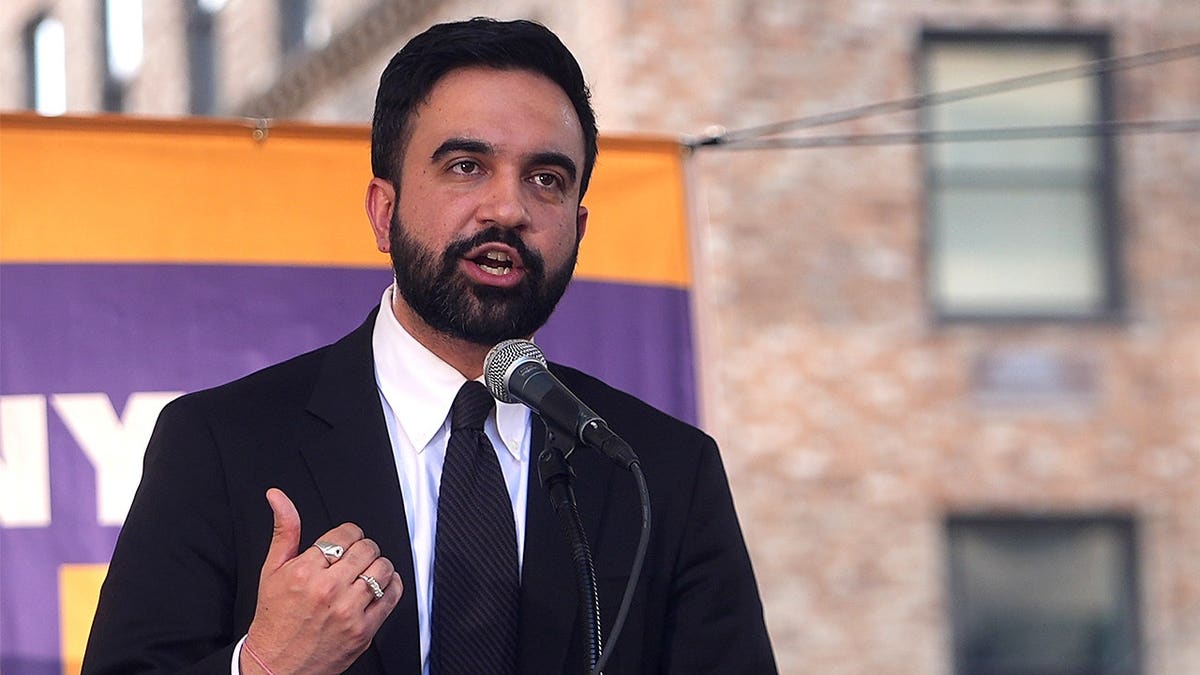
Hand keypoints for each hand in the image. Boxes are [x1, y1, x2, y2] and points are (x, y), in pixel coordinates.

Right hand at [241, 488, 402, 673]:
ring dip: (378, 567)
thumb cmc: (274, 619)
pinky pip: (392, 596)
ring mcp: (348, 611)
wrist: (276, 666)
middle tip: (355, 558)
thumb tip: (278, 497)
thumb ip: (284, 530)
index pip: (345, 534)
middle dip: (363, 549)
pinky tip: (378, 587)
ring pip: (383, 569)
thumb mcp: (272, 571)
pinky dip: (392, 586)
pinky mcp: (363, 630)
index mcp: (304, 571)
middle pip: (367, 549)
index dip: (349, 535)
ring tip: (365, 573)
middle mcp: (328, 590)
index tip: (346, 542)